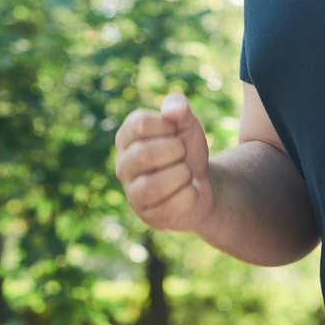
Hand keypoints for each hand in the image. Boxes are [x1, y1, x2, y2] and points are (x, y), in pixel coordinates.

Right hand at [114, 93, 212, 230]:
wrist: (201, 181)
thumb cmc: (187, 149)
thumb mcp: (187, 124)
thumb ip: (180, 109)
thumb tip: (173, 107)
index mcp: (127, 137)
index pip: (139, 124)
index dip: (167, 125)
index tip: (176, 132)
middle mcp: (123, 166)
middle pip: (142, 155)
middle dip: (175, 150)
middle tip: (183, 153)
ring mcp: (133, 194)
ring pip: (151, 187)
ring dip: (182, 174)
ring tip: (186, 173)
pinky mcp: (148, 216)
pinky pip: (169, 208)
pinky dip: (190, 194)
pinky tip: (190, 190)